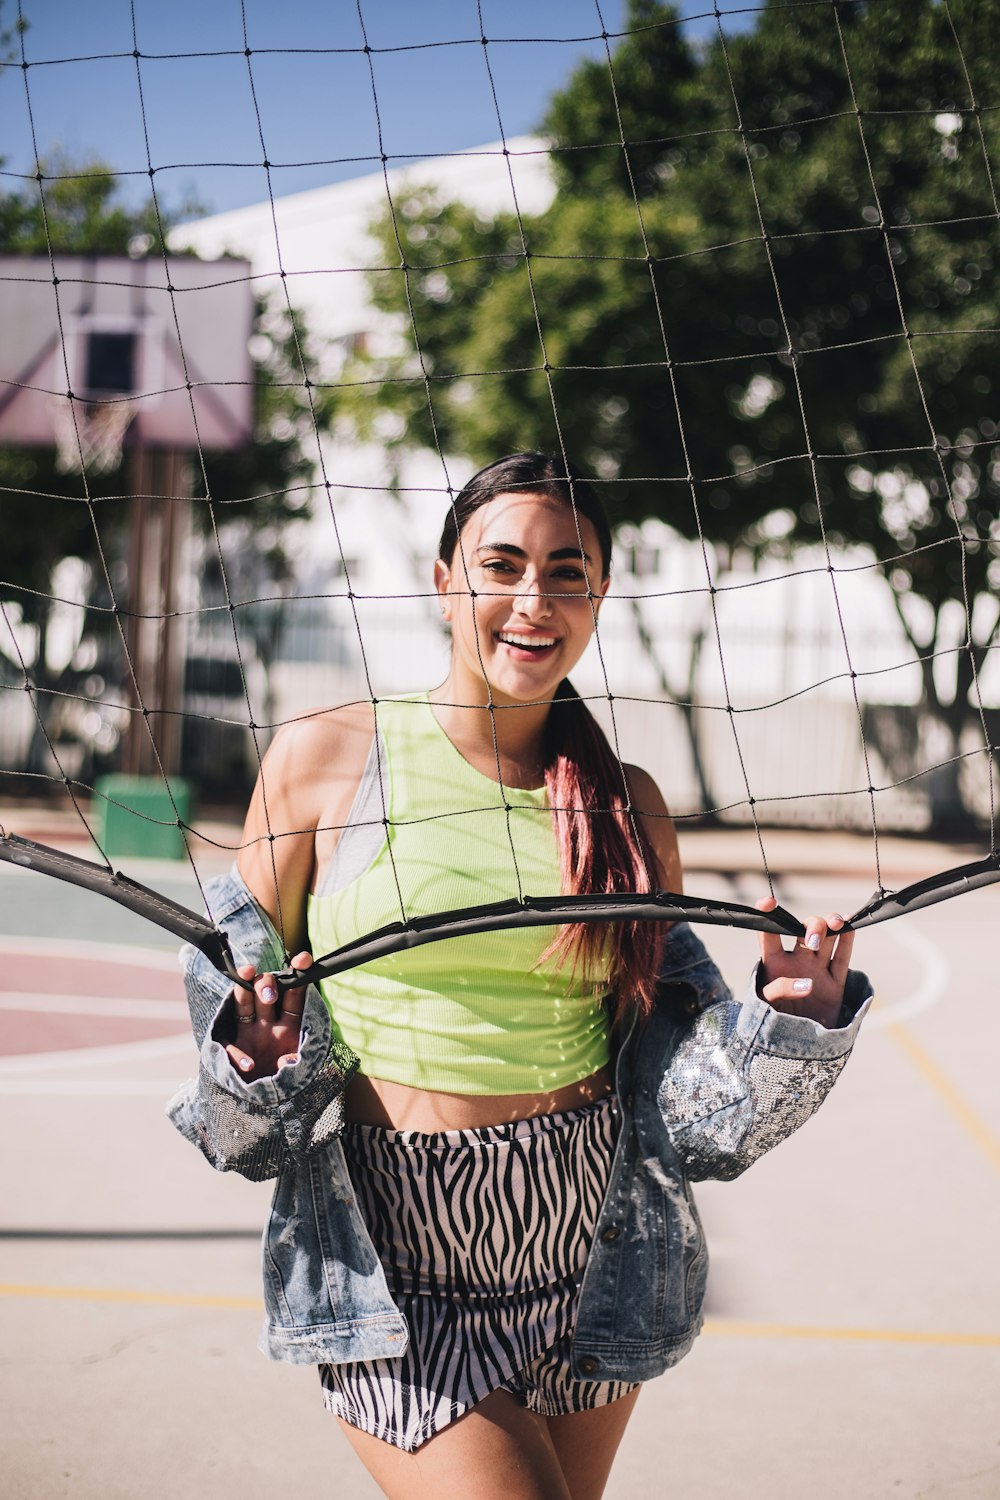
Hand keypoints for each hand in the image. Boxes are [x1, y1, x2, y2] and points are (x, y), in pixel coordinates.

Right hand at [225, 951, 311, 1080]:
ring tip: (247, 978)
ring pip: (243, 1001)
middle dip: (267, 985)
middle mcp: (268, 1024)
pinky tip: (248, 1065)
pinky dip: (238, 1057)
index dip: (298, 975)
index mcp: (290, 1024)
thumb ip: (297, 1064)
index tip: (303, 959)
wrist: (263, 1106)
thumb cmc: (288, 1083)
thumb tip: (287, 1060)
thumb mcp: (301, 1074)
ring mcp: (248, 1034)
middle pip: (265, 991)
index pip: (295, 994)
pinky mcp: (231, 1051)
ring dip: (245, 989)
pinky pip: (229, 1048)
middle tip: (270, 997)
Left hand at [755, 899, 853, 1028]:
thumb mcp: (767, 1006)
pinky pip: (842, 957)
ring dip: (832, 924)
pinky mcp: (834, 983)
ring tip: (838, 923)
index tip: (767, 903)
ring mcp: (816, 969)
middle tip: (813, 941)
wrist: (795, 1048)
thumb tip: (806, 984)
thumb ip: (781, 990)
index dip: (768, 915)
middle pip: (805, 930)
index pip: (770, 933)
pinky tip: (850, 926)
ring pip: (827, 938)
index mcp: (773, 962)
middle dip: (813, 926)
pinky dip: (847, 941)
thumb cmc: (773, 1023)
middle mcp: (796, 960)